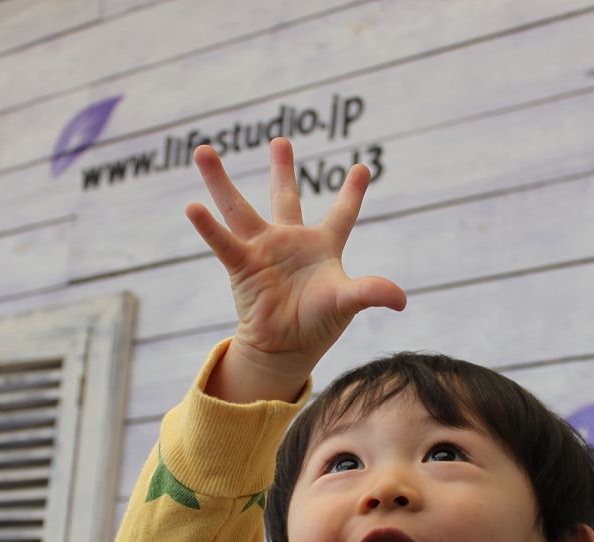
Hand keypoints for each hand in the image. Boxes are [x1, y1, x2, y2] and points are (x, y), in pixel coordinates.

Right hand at [186, 138, 405, 401]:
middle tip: (281, 140)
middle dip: (281, 169)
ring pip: (239, 209)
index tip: (362, 167)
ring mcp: (263, 251)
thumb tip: (401, 300)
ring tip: (203, 150)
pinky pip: (224, 242)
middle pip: (284, 197)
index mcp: (322, 247)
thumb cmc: (317, 324)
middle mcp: (290, 242)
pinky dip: (208, 227)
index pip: (342, 214)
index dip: (352, 193)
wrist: (284, 349)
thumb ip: (370, 292)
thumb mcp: (347, 303)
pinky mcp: (242, 266)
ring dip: (220, 181)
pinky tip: (192, 206)